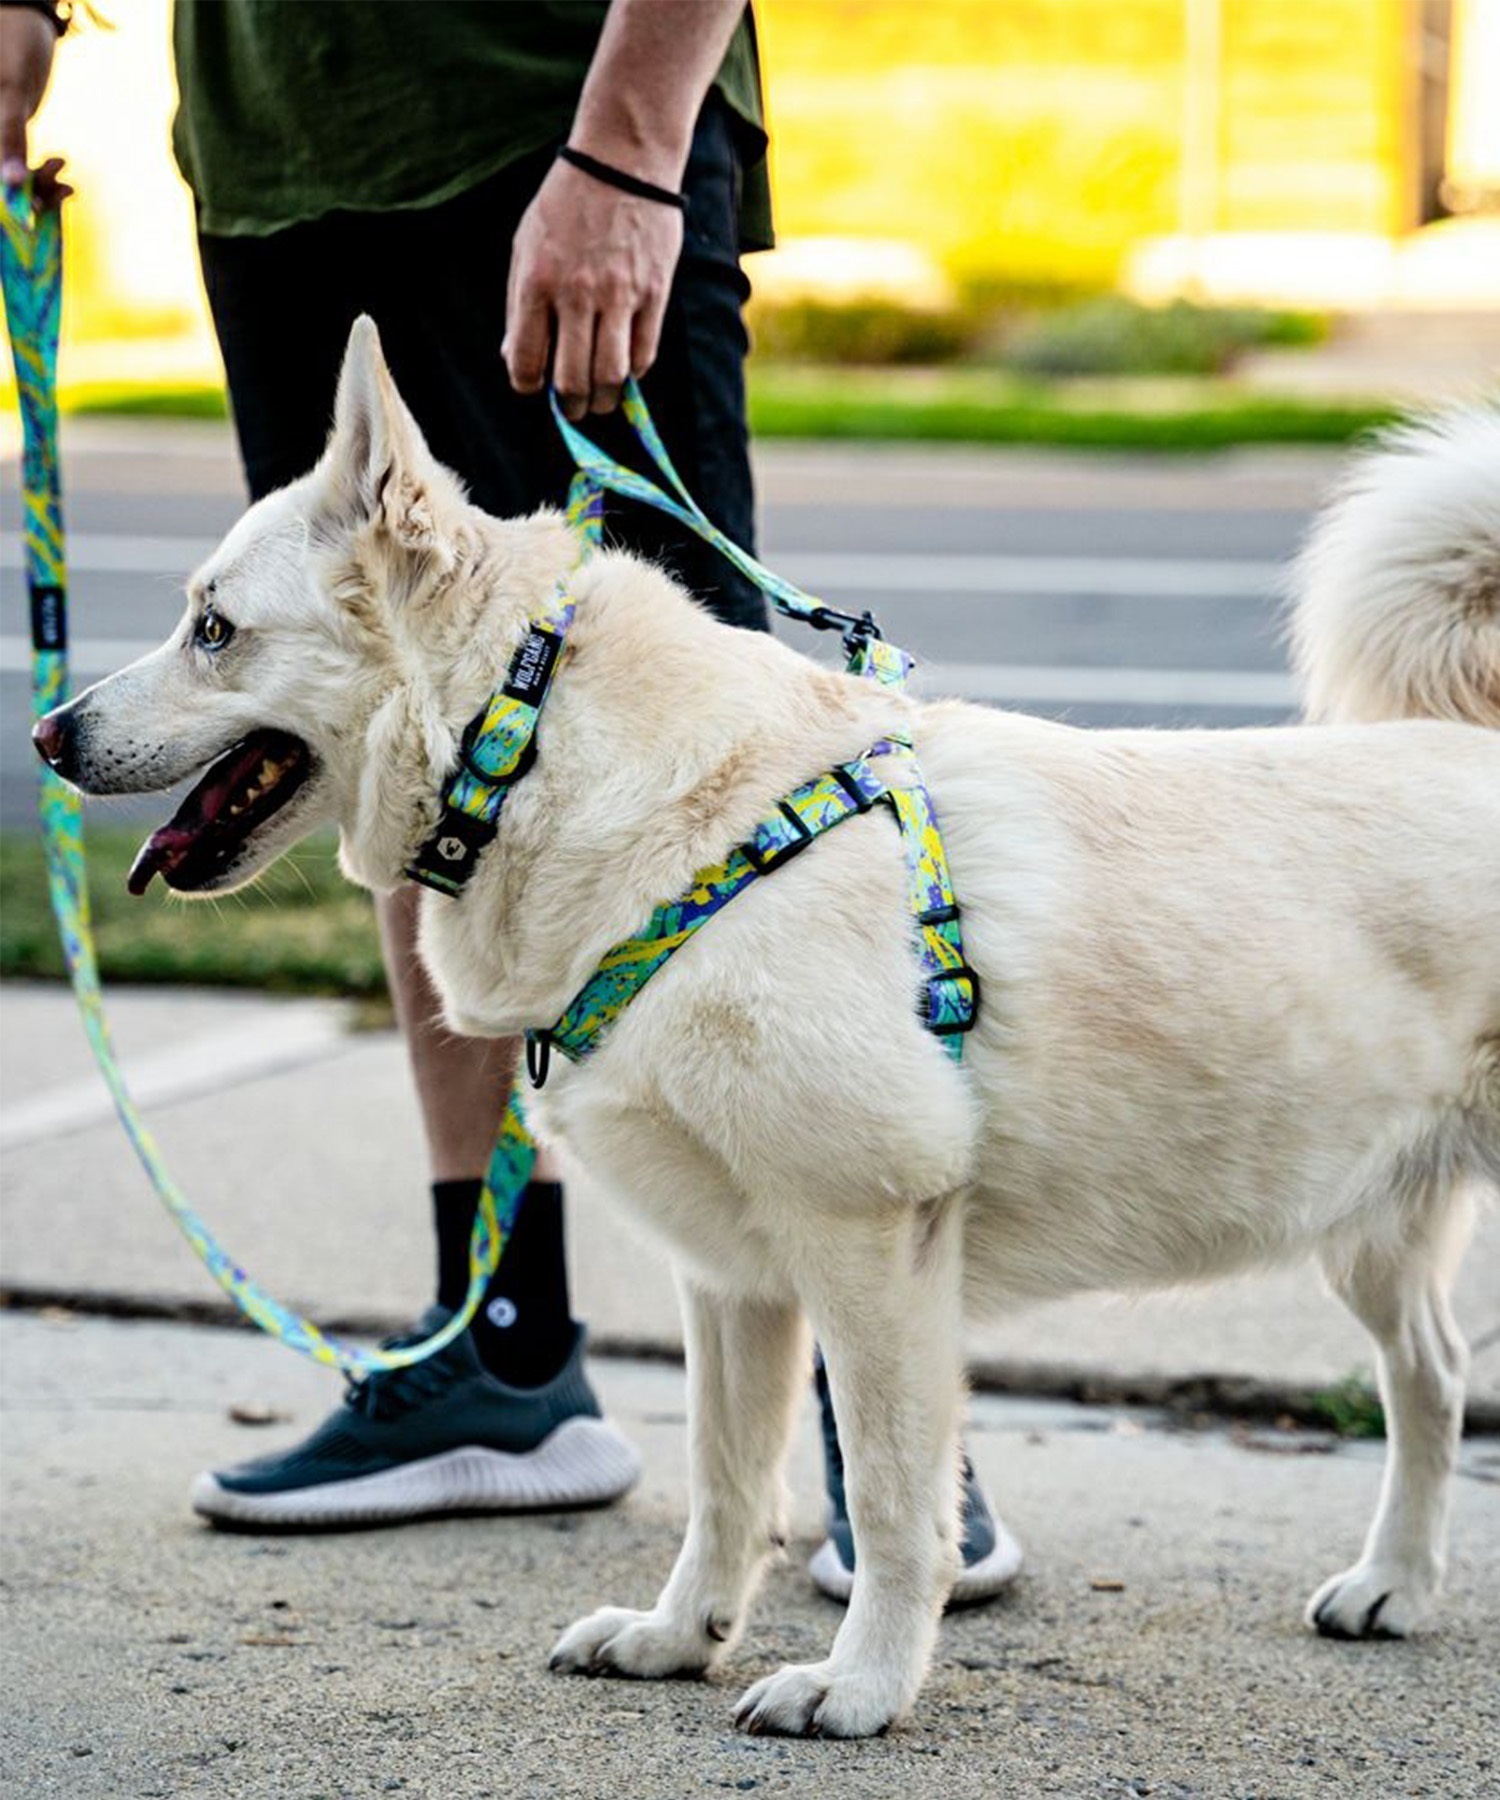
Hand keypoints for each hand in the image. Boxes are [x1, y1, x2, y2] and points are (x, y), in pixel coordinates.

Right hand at [0, 7, 69, 203]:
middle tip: (62, 193)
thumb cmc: (11, 43)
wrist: (25, 22)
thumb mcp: (11, 90)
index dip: (5, 202)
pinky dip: (43, 176)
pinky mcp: (8, 140)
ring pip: (11, 181)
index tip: (30, 217)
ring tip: (67, 184)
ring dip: (41, 188)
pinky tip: (64, 174)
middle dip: (28, 197)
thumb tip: (11, 182)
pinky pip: (21, 168)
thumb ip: (9, 135)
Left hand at [503, 156, 682, 419]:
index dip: (527, 385)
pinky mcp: (653, 293)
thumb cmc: (566, 205)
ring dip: (604, 399)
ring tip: (601, 400)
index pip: (526, 361)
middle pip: (572, 380)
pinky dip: (633, 372)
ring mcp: (619, 296)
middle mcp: (576, 295)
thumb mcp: (526, 247)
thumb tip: (515, 359)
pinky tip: (625, 368)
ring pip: (611, 376)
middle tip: (572, 409)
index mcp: (537, 283)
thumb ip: (518, 305)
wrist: (622, 161)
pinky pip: (644, 353)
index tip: (534, 386)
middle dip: (570, 406)